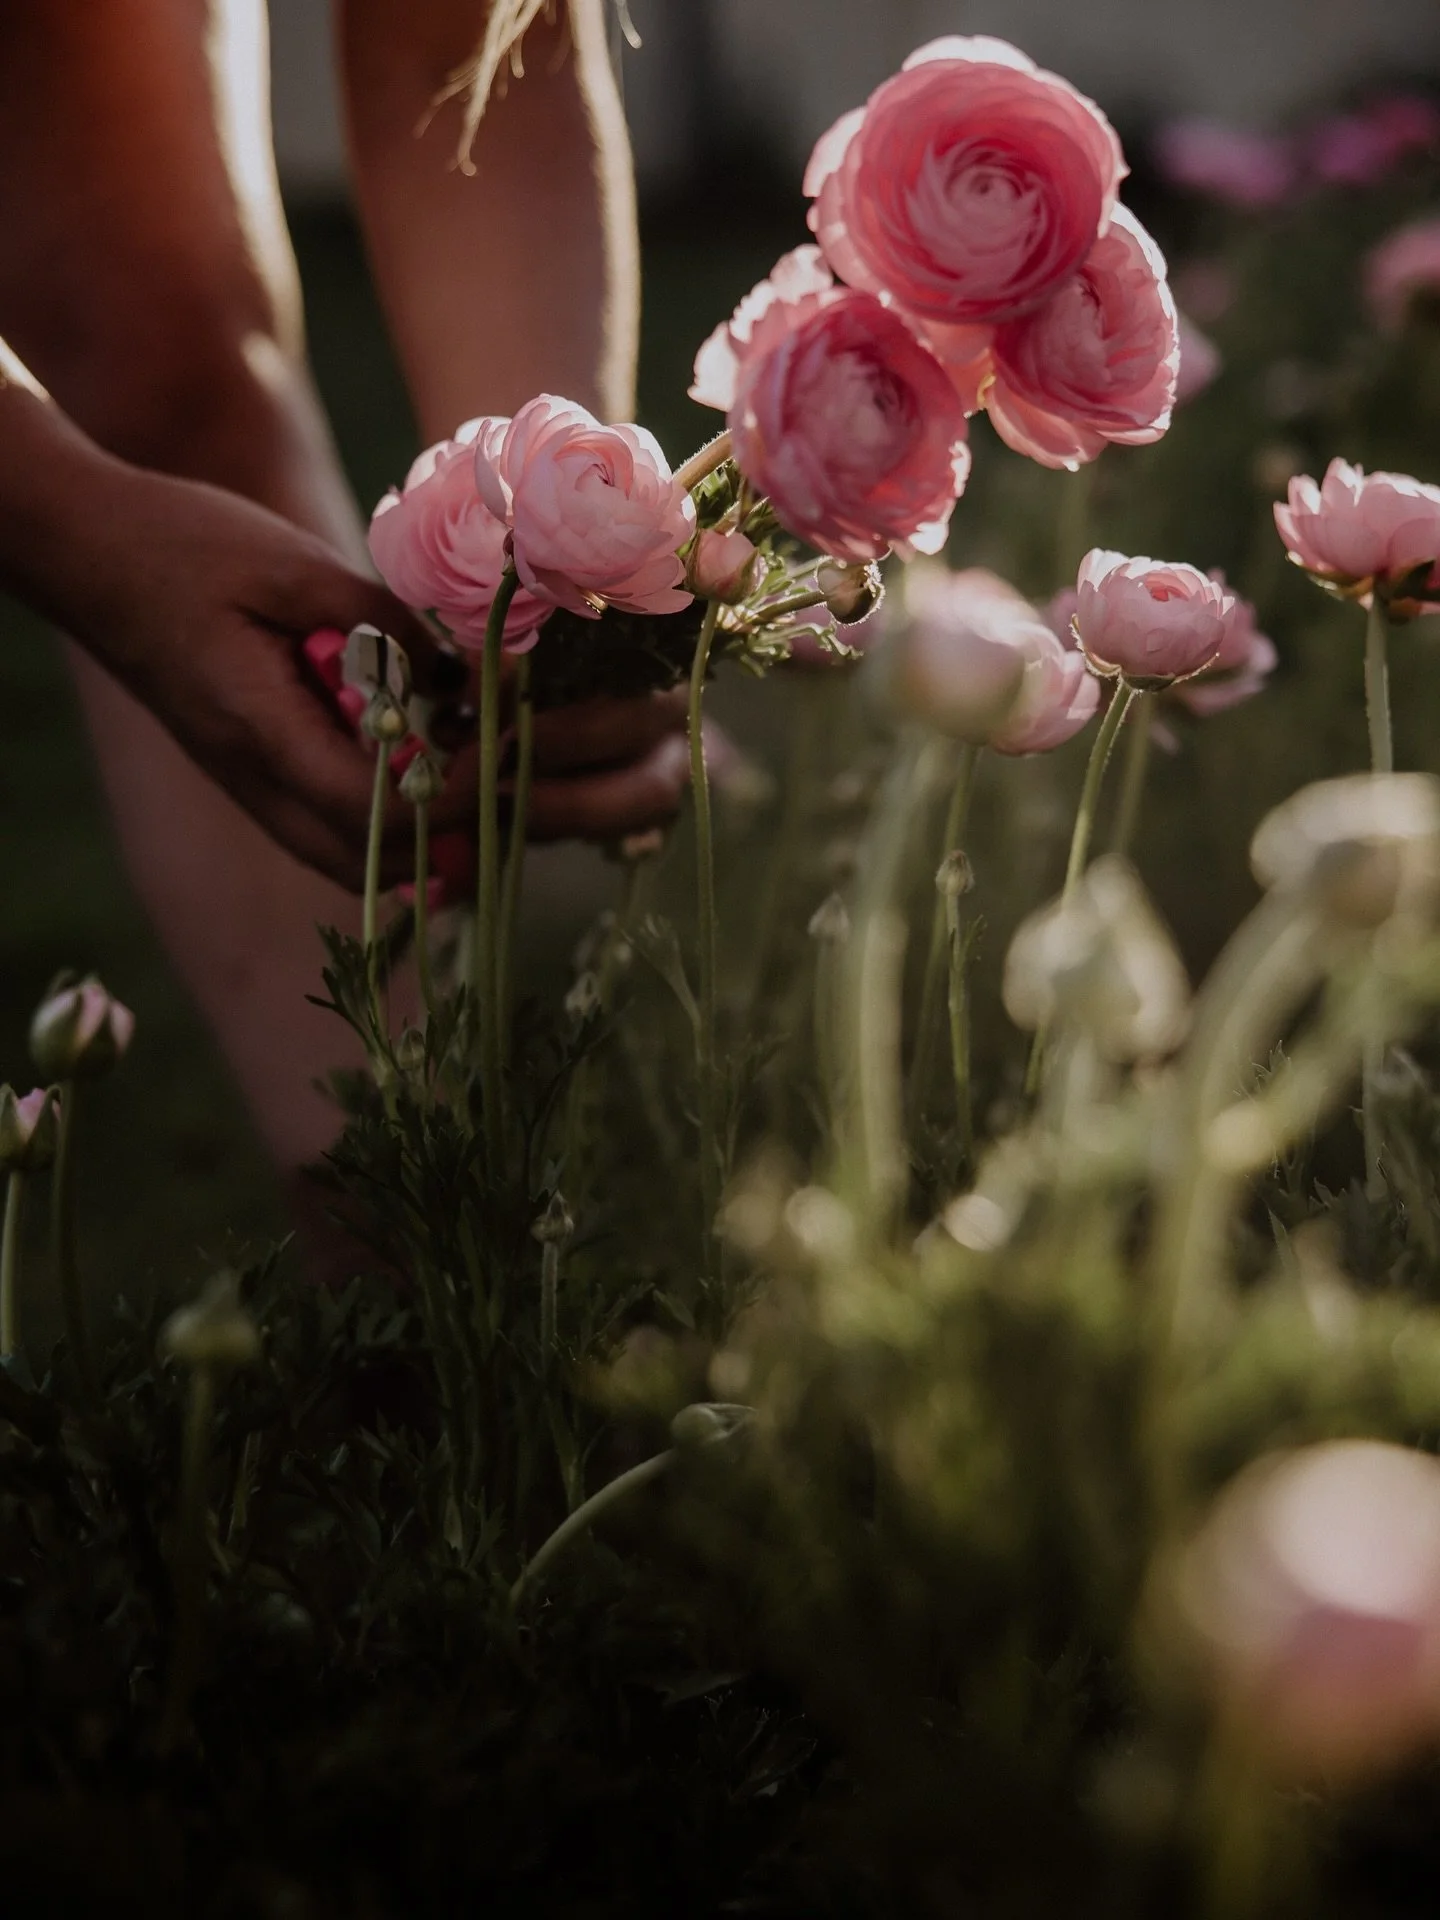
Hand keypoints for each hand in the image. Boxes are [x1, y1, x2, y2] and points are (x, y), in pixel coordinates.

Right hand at [63, 463, 689, 889]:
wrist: (100, 566)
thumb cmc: (181, 555)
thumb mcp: (285, 568)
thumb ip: (380, 627)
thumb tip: (482, 665)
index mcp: (283, 756)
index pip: (426, 796)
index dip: (523, 765)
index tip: (611, 724)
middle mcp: (298, 807)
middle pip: (458, 844)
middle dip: (576, 807)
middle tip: (677, 768)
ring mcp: (309, 810)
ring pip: (451, 849)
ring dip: (553, 815)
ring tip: (659, 776)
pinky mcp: (322, 790)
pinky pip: (426, 823)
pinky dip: (507, 803)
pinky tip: (580, 773)